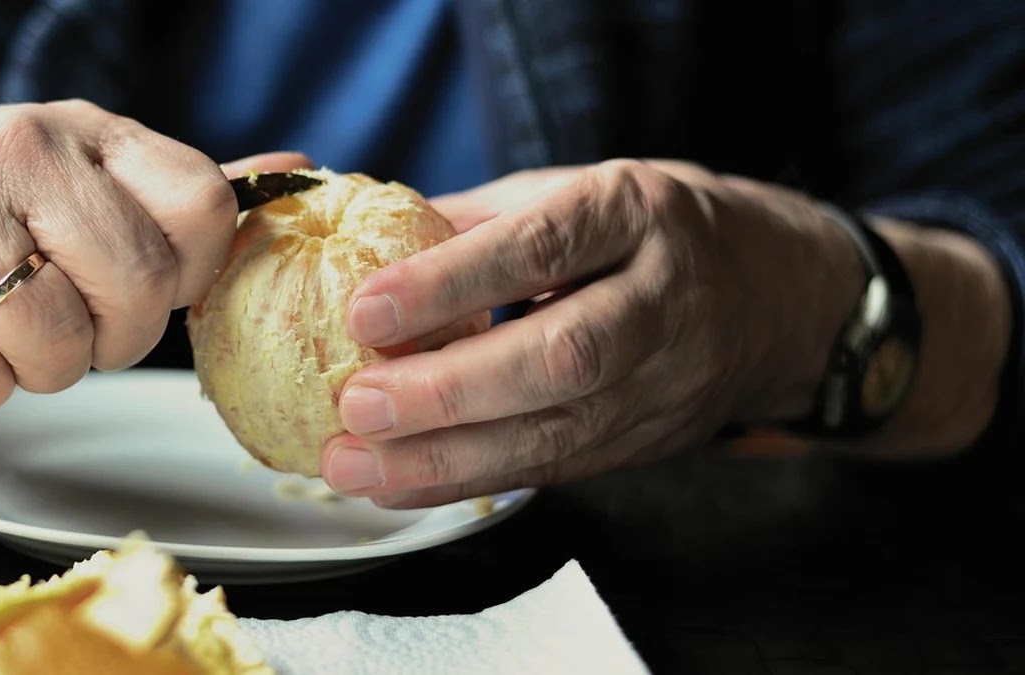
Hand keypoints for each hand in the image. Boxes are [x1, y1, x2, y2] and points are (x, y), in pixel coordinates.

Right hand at [0, 99, 308, 414]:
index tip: (137, 284)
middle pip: (140, 290)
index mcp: (84, 132)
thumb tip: (294, 172)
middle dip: (108, 338)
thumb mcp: (74, 187)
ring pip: (62, 351)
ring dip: (32, 367)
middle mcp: (20, 148)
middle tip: (58, 318)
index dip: (184, 274)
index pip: (205, 206)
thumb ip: (173, 195)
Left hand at [320, 159, 869, 506]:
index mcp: (636, 213)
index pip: (541, 247)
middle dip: (450, 391)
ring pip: (560, 432)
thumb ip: (485, 219)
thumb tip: (373, 242)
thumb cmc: (659, 231)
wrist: (780, 296)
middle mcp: (661, 299)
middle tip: (357, 405)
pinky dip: (474, 482)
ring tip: (357, 465)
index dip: (450, 283)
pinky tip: (403, 485)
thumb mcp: (584, 190)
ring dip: (448, 459)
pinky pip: (559, 469)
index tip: (366, 311)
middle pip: (560, 356)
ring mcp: (666, 381)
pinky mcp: (651, 440)